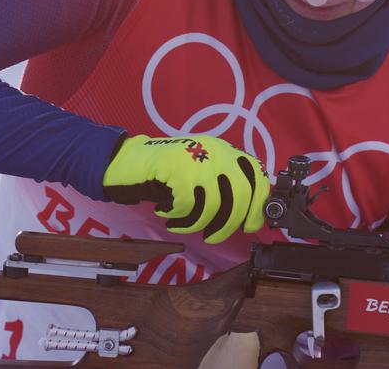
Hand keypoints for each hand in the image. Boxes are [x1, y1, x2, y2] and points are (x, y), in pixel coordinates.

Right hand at [102, 134, 270, 243]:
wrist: (130, 160)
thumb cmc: (168, 173)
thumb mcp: (202, 171)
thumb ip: (225, 184)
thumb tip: (248, 215)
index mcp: (225, 151)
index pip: (256, 174)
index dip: (257, 203)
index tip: (250, 225)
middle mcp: (216, 150)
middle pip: (239, 193)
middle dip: (230, 223)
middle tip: (215, 237)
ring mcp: (197, 157)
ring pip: (212, 204)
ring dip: (197, 224)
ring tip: (182, 226)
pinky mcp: (178, 166)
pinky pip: (187, 204)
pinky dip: (177, 215)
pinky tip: (167, 213)